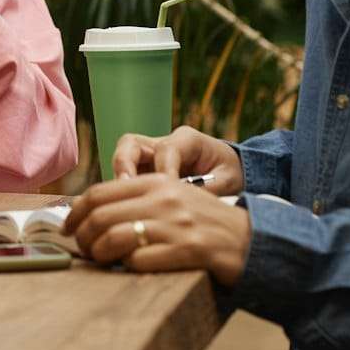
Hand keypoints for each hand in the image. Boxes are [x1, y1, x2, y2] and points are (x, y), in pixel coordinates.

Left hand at [63, 175, 253, 285]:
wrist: (252, 239)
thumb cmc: (204, 222)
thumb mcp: (173, 196)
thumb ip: (138, 198)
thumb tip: (92, 212)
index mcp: (156, 182)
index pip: (98, 193)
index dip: (75, 213)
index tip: (68, 228)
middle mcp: (164, 199)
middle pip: (100, 216)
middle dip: (82, 236)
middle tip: (81, 250)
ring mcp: (177, 224)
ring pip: (115, 237)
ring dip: (99, 253)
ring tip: (99, 261)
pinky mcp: (190, 250)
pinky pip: (142, 260)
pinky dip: (127, 266)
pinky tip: (129, 268)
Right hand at [112, 125, 244, 194]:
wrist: (228, 169)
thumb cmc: (230, 172)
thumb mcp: (229, 181)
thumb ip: (209, 189)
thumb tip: (188, 205)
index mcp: (187, 139)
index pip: (166, 150)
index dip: (163, 172)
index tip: (166, 195)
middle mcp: (162, 142)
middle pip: (131, 144)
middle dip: (124, 164)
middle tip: (126, 188)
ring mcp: (149, 155)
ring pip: (122, 157)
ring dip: (119, 179)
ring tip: (121, 202)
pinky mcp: (143, 169)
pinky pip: (126, 175)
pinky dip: (123, 191)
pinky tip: (129, 209)